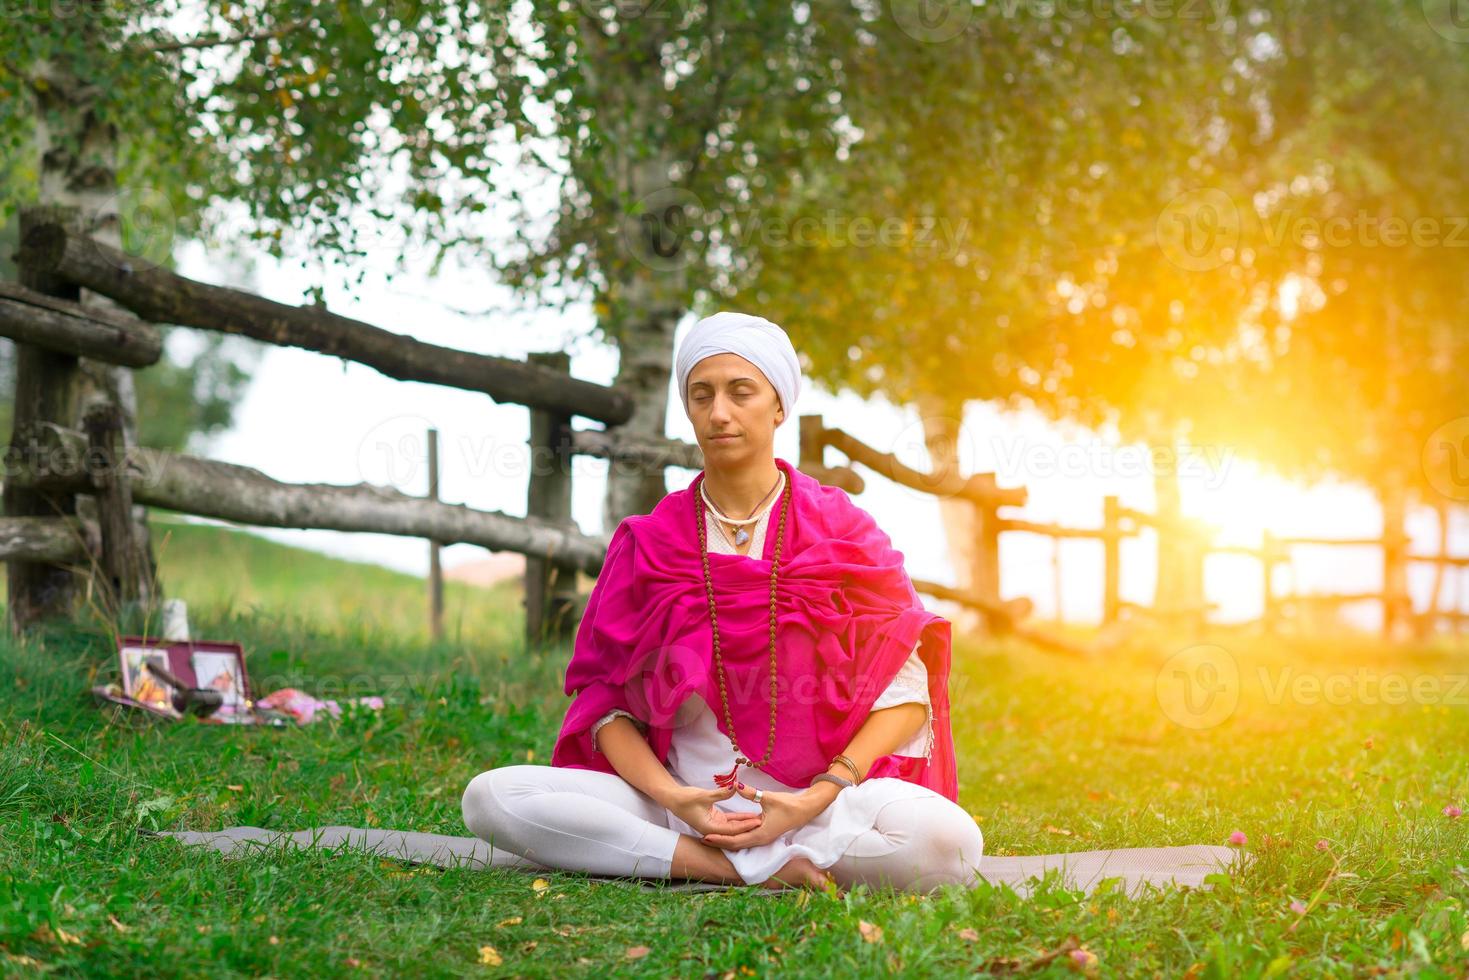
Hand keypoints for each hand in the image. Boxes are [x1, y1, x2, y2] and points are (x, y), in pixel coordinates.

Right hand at [662, 784, 765, 838]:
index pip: (732, 830)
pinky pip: (730, 821)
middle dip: (748, 827)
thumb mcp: (704, 795)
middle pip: (734, 831)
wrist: (673, 798)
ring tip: (760, 820)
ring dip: (745, 823)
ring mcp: (714, 825)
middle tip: (764, 823)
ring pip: (733, 826)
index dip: (745, 825)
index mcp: (709, 829)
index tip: (758, 822)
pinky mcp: (714, 819)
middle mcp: (712, 830)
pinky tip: (751, 816)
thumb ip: (722, 793)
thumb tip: (736, 786)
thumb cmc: (686, 798)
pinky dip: (739, 818)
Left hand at [700, 783, 829, 849]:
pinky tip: (726, 831)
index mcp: (760, 834)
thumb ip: (751, 793)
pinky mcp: (763, 833)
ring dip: (726, 840)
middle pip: (735, 844)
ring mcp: (762, 837)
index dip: (720, 839)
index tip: (706, 837)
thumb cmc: (789, 805)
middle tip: (703, 839)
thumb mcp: (768, 797)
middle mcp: (760, 839)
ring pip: (740, 842)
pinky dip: (735, 835)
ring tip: (711, 836)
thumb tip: (735, 785)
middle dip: (719, 842)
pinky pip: (745, 837)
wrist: (805, 810)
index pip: (735, 840)